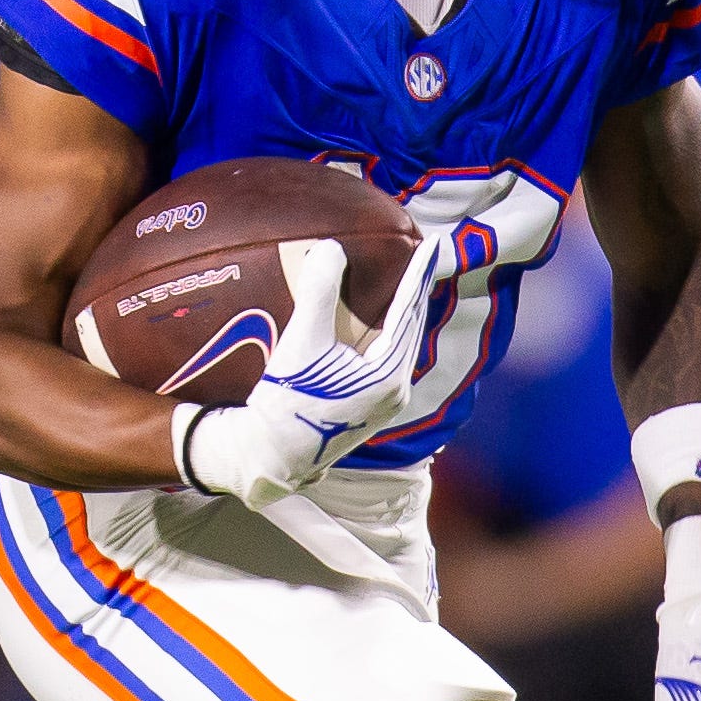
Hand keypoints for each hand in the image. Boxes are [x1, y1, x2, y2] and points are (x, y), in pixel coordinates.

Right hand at [180, 231, 454, 508]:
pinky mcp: (369, 410)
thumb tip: (331, 248)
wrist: (268, 457)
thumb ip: (317, 294)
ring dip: (402, 314)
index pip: (407, 312)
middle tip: (422, 258)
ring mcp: (385, 404)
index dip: (418, 275)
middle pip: (410, 329)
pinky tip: (379, 325)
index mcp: (388, 375)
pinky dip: (386, 335)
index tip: (431, 244)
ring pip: (400, 346)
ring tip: (406, 286)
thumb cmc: (283, 406)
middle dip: (416, 292)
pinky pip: (387, 361)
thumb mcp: (299, 345)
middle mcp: (396, 391)